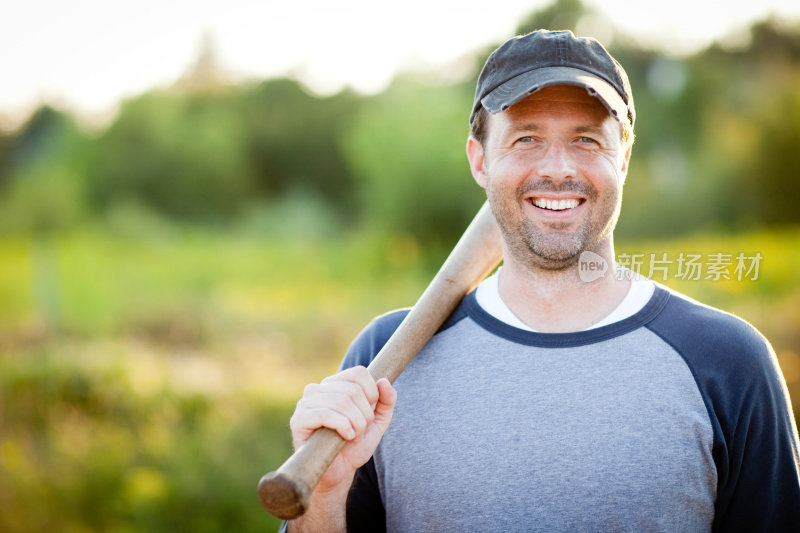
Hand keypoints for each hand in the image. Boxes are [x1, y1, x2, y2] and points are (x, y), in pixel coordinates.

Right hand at [289, 366, 396, 492]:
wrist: (338, 473)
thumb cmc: (354, 446)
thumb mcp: (377, 423)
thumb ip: (386, 401)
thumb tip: (383, 381)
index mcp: (334, 385)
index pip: (358, 373)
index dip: (372, 393)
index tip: (369, 413)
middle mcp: (318, 389)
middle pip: (352, 389)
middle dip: (364, 414)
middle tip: (361, 430)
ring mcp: (306, 403)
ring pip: (340, 401)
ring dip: (356, 422)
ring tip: (353, 436)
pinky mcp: (299, 419)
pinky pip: (324, 413)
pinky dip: (342, 425)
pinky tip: (346, 437)